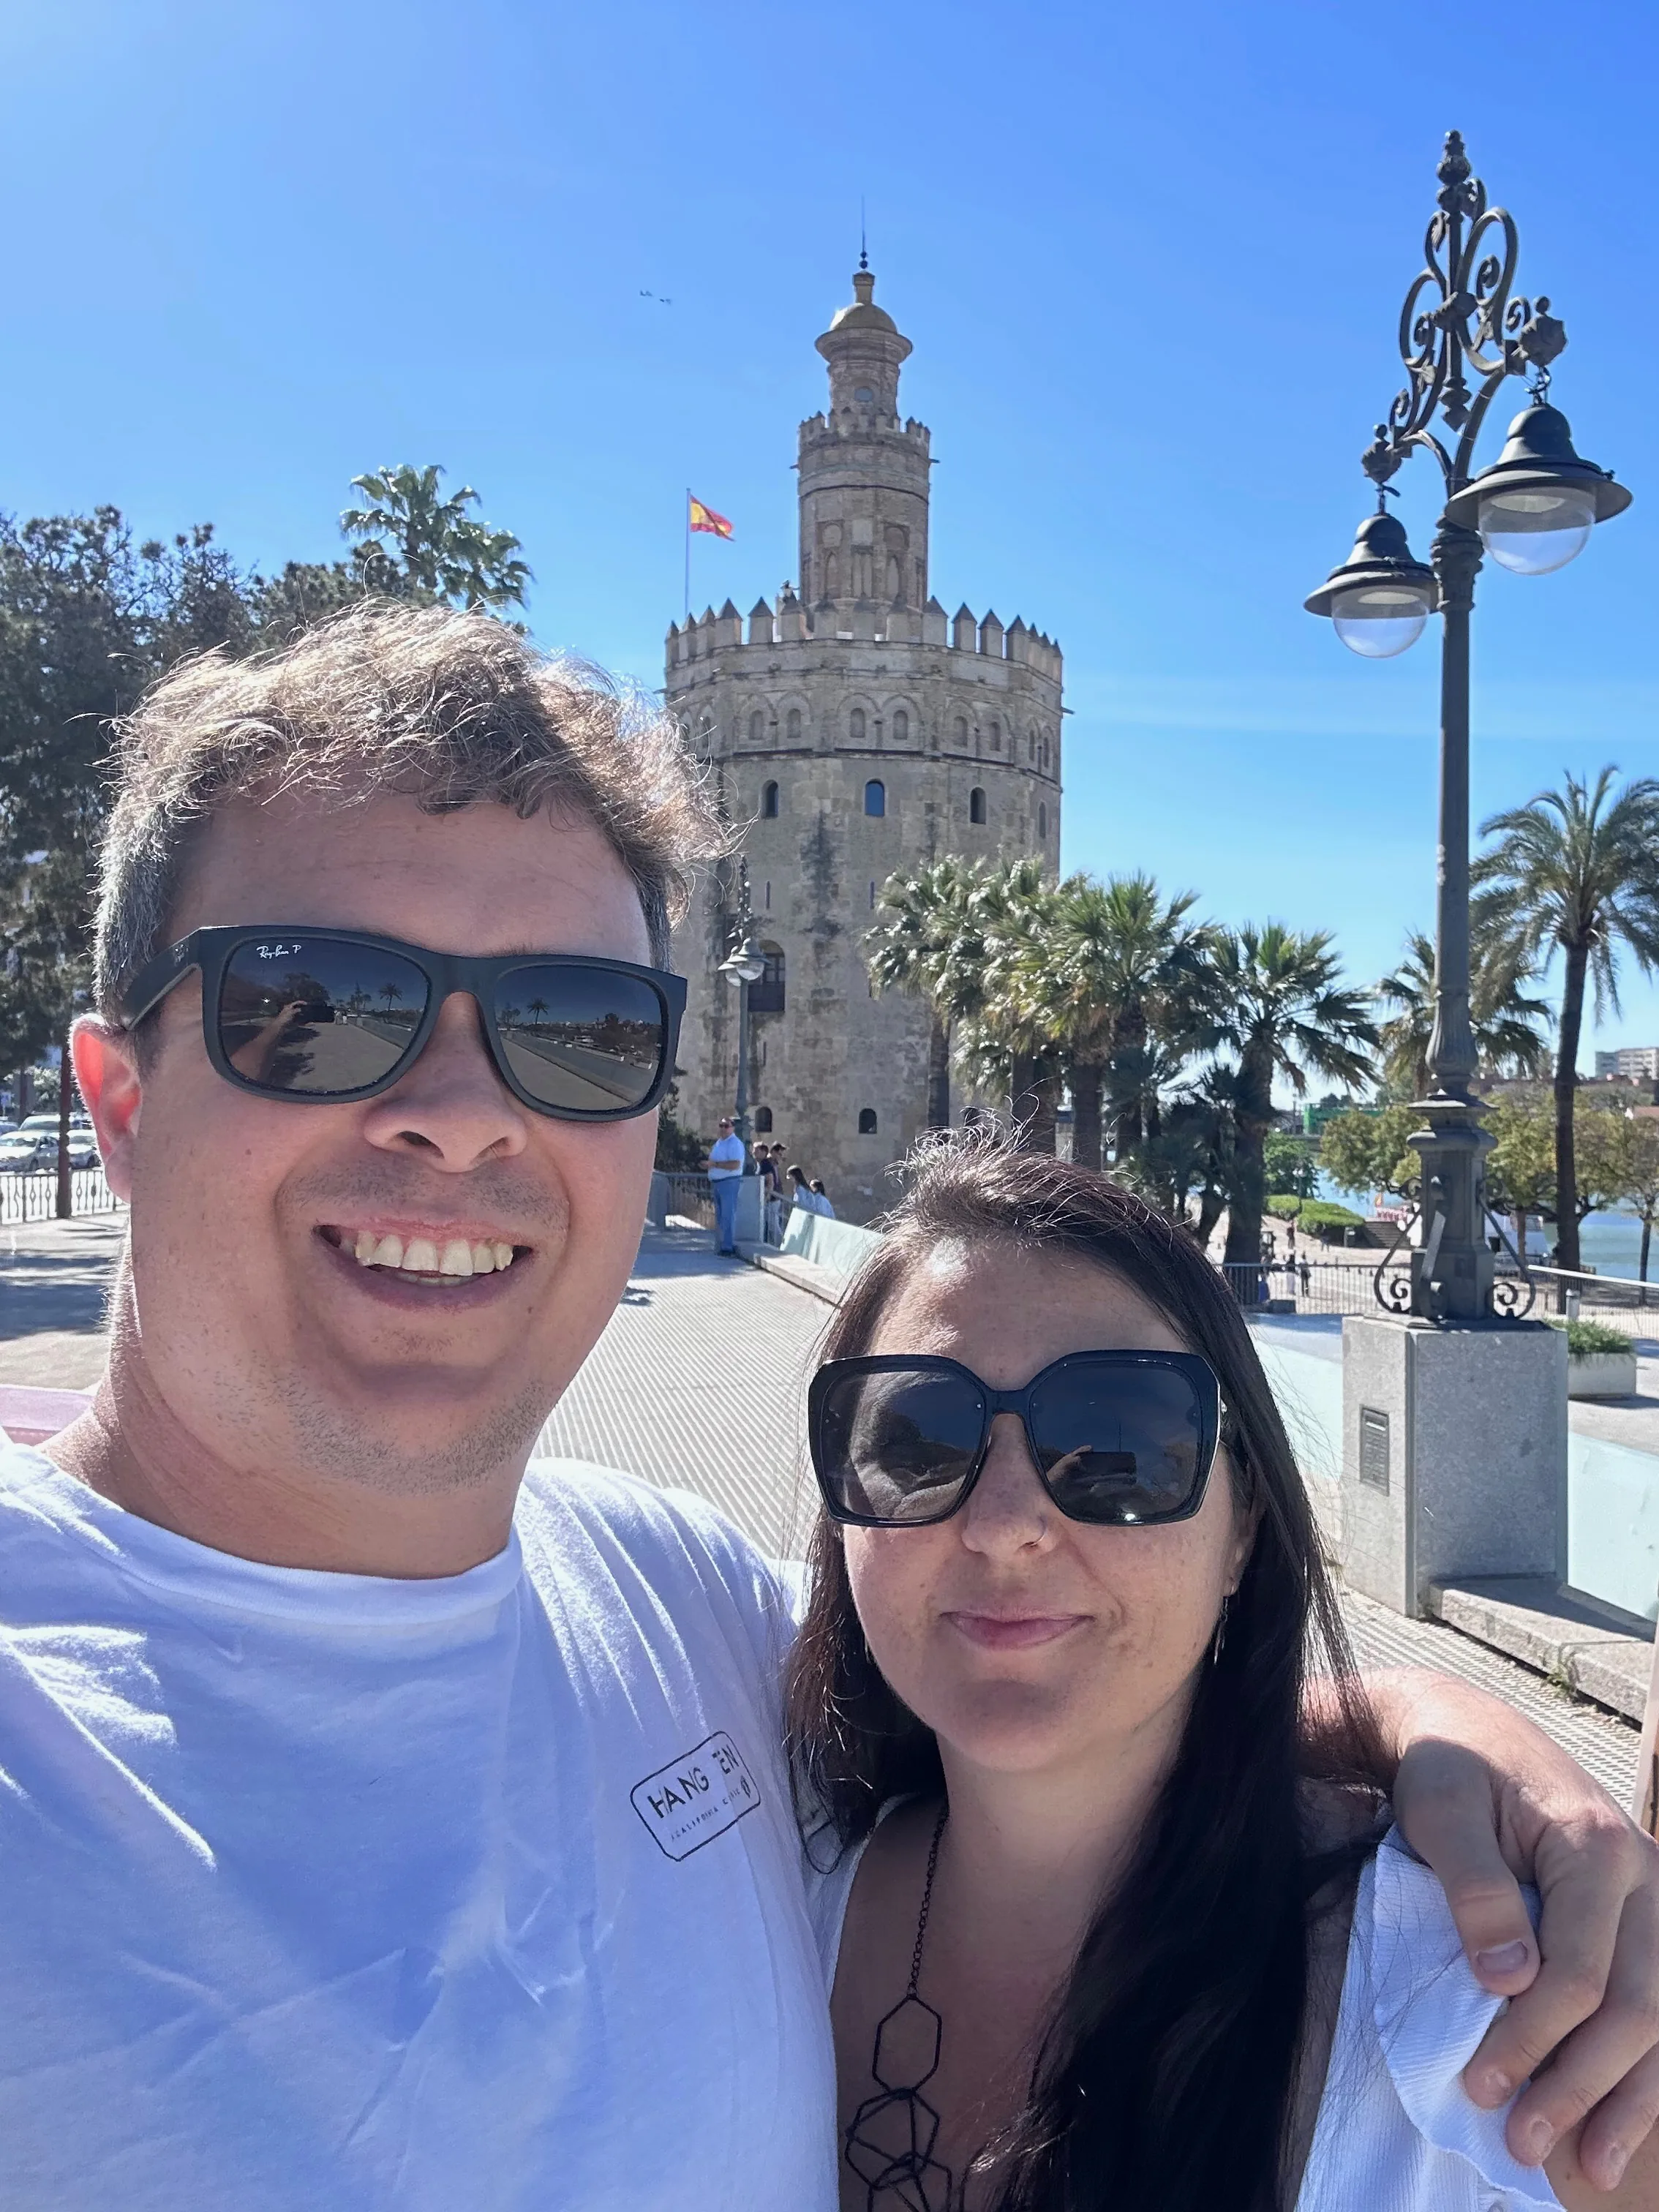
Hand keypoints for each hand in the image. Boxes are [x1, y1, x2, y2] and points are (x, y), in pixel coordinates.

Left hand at [1373, 1668, 1658, 2191]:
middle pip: (1632, 2007)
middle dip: (1579, 2084)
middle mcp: (1643, 1874)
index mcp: (1595, 1846)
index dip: (1532, 2038)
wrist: (1469, 1730)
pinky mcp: (1644, 1920)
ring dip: (1625, 2099)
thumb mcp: (1441, 1810)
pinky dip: (1640, 2070)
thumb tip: (1507, 1980)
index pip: (1578, 1972)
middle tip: (1523, 2140)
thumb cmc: (1450, 1770)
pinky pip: (1657, 2005)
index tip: (1480, 2085)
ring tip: (1585, 2167)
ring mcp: (1653, 1900)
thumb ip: (1473, 1888)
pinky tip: (1617, 2122)